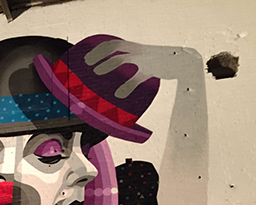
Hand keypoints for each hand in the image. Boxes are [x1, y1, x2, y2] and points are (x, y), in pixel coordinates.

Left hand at [84, 39, 201, 94]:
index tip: (86, 59)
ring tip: (96, 73)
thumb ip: (129, 64)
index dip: (98, 50)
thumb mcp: (142, 59)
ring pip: (121, 60)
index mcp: (133, 48)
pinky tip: (118, 95)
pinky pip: (135, 78)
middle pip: (113, 48)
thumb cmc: (159, 64)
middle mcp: (136, 51)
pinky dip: (126, 87)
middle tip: (87, 65)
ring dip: (107, 65)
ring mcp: (143, 60)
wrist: (182, 61)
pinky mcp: (150, 71)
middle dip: (98, 55)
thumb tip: (115, 77)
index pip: (112, 44)